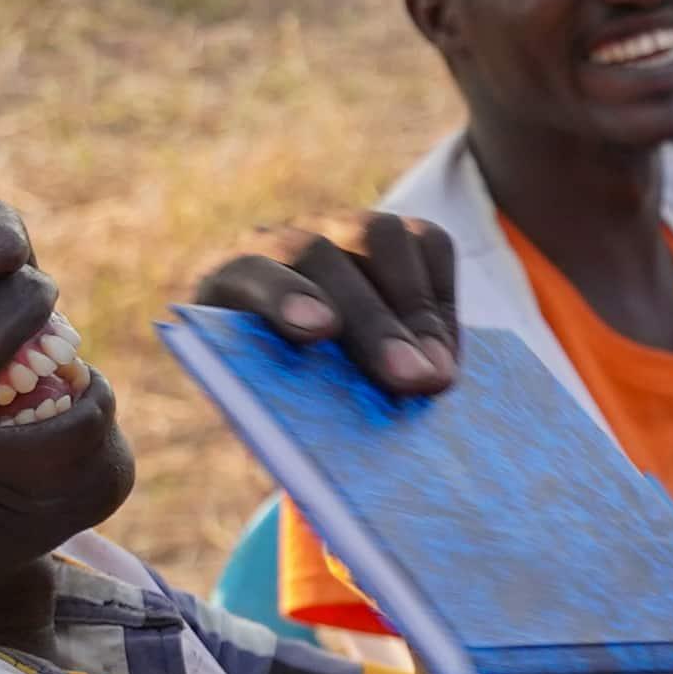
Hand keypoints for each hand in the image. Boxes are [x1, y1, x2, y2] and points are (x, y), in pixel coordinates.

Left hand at [196, 213, 462, 395]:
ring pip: (379, 236)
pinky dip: (443, 297)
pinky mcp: (390, 235)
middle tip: (414, 379)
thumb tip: (340, 443)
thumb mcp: (266, 413)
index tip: (318, 331)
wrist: (302, 368)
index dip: (285, 296)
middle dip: (375, 321)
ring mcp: (335, 230)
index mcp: (226, 286)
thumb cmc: (278, 402)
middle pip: (323, 258)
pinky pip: (427, 243)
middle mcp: (277, 245)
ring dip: (416, 307)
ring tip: (440, 371)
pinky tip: (446, 352)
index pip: (251, 273)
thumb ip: (287, 415)